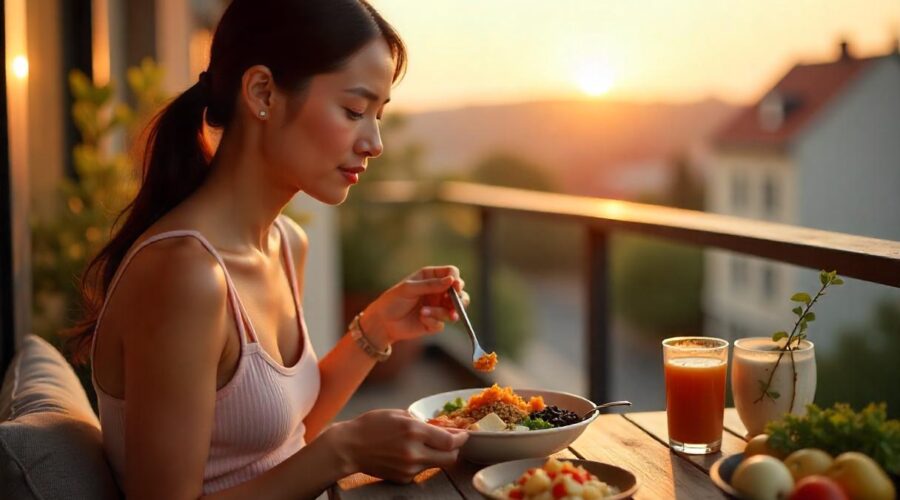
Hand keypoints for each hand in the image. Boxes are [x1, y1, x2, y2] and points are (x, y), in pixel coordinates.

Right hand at [325, 409, 468, 482]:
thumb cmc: (371, 426)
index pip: (450, 441)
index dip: (461, 438)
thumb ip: (423, 422)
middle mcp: (413, 452)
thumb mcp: (398, 415)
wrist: (349, 447)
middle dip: (455, 450)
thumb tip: (444, 429)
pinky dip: (422, 462)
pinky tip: (409, 453)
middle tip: (452, 442)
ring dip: (438, 455)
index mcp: (413, 431)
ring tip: (425, 445)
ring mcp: (409, 468)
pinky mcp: (403, 478)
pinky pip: (422, 470)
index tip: (463, 434)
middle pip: (450, 458)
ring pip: (437, 465)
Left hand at [362, 266, 469, 345]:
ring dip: (443, 312)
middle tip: (453, 303)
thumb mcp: (409, 288)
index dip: (456, 279)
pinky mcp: (434, 323)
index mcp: (431, 277)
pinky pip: (442, 323)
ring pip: (455, 310)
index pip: (452, 273)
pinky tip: (421, 318)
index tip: (455, 286)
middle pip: (460, 293)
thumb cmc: (393, 300)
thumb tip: (452, 280)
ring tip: (425, 312)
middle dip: (460, 298)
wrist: (383, 322)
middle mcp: (437, 292)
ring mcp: (437, 307)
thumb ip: (431, 285)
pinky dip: (434, 321)